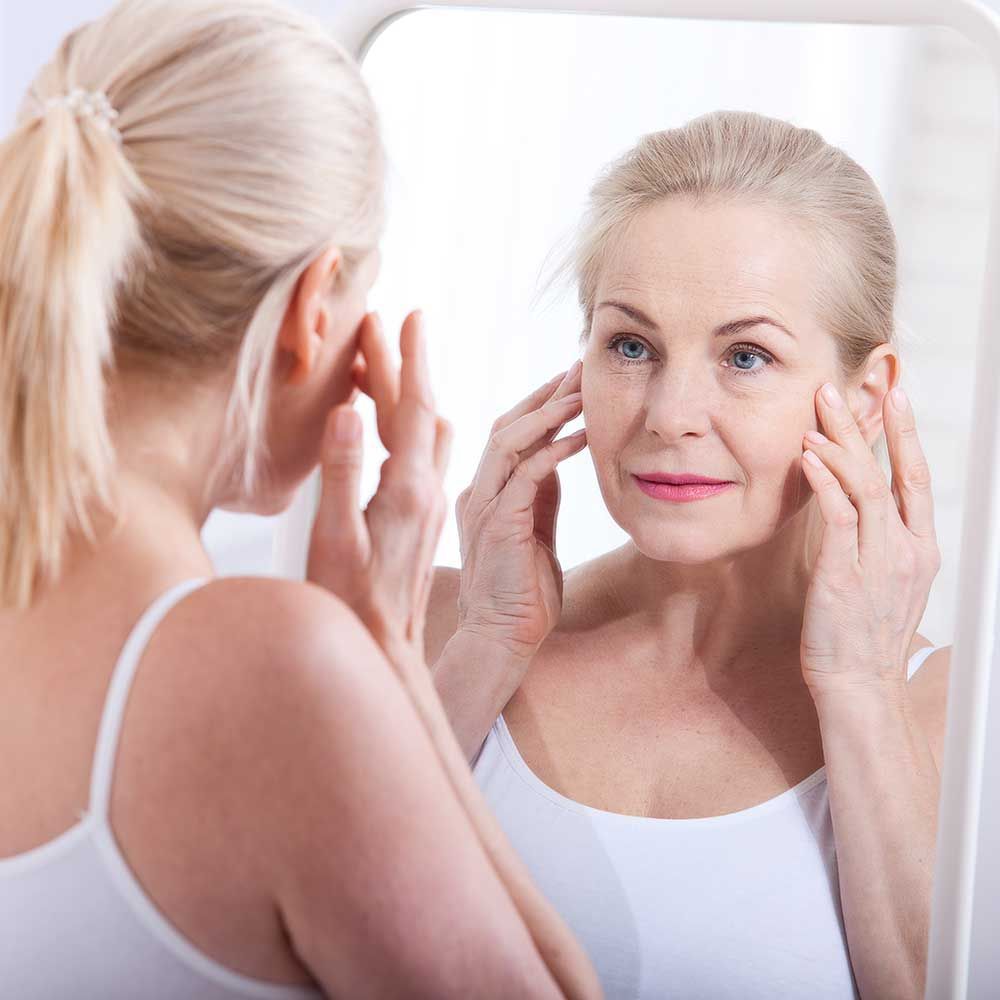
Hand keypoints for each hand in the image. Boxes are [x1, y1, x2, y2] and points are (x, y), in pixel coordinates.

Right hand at [306, 310, 451, 665]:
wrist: (385, 654)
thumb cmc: (351, 604)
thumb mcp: (335, 539)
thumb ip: (342, 474)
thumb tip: (347, 411)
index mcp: (408, 490)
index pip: (412, 408)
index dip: (407, 359)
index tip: (405, 315)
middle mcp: (428, 492)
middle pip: (425, 412)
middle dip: (411, 364)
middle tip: (398, 322)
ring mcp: (430, 506)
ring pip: (432, 434)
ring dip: (416, 393)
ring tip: (395, 362)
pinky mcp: (424, 520)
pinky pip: (426, 457)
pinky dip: (413, 425)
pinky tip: (398, 424)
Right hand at [455, 361, 587, 658]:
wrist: (502, 639)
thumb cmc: (522, 594)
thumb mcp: (536, 532)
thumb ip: (541, 495)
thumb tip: (558, 457)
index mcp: (485, 493)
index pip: (508, 434)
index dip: (538, 404)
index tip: (570, 381)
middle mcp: (478, 492)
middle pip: (506, 426)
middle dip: (543, 395)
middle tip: (578, 369)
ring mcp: (484, 506)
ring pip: (509, 441)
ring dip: (548, 412)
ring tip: (581, 391)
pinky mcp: (499, 524)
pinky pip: (527, 473)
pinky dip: (554, 449)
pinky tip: (583, 436)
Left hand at [798, 381, 941, 695]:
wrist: (859, 686)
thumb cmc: (861, 635)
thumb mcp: (881, 580)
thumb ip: (873, 539)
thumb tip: (849, 500)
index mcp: (919, 549)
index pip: (916, 478)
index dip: (906, 435)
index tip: (893, 395)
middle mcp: (906, 551)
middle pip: (891, 473)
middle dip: (868, 426)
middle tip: (842, 387)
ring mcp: (879, 564)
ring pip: (867, 488)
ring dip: (842, 446)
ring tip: (817, 414)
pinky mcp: (846, 577)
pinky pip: (839, 519)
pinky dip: (826, 484)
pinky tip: (810, 458)